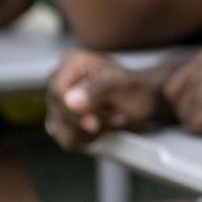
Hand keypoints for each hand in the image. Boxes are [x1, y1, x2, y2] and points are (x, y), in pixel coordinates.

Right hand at [45, 50, 167, 149]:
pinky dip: (90, 139)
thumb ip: (96, 90)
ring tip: (115, 120)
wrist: (144, 100)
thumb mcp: (121, 85)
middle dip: (91, 121)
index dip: (74, 111)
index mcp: (71, 62)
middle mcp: (59, 80)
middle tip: (119, 118)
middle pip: (59, 112)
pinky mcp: (62, 120)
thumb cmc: (135, 88)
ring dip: (92, 132)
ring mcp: (59, 102)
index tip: (94, 124)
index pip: (58, 92)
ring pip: (62, 129)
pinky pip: (68, 139)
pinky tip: (105, 127)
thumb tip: (70, 101)